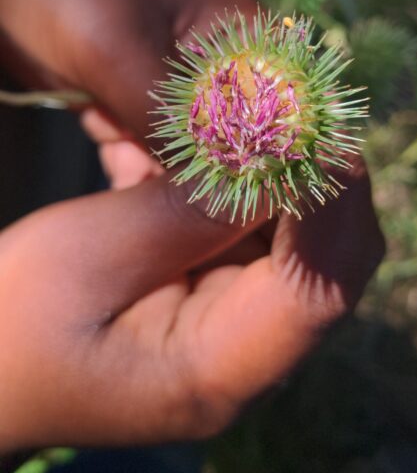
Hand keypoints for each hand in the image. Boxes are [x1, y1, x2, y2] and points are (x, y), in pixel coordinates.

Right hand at [0, 109, 383, 451]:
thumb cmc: (14, 319)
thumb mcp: (84, 256)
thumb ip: (180, 212)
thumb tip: (270, 156)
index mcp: (216, 372)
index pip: (315, 292)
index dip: (330, 206)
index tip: (313, 128)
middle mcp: (245, 356)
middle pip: (324, 264)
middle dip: (313, 179)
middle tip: (289, 100)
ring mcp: (235, 325)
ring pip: (294, 237)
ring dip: (278, 169)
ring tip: (256, 104)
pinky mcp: (216, 294)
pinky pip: (251, 231)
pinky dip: (239, 180)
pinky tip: (213, 134)